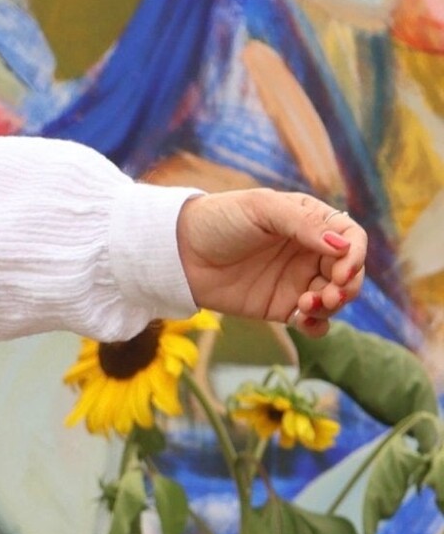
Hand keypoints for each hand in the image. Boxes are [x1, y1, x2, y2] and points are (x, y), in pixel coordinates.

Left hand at [176, 189, 366, 337]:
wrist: (179, 252)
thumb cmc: (220, 220)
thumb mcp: (262, 209)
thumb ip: (303, 224)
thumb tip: (342, 246)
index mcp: (311, 223)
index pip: (350, 238)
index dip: (355, 254)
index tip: (343, 269)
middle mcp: (309, 253)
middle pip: (349, 272)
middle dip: (348, 285)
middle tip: (330, 294)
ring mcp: (297, 281)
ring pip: (335, 298)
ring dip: (333, 305)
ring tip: (308, 304)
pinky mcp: (280, 307)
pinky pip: (312, 321)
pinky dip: (317, 325)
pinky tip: (304, 321)